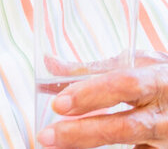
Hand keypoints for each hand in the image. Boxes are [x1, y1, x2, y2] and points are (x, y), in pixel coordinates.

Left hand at [38, 53, 167, 147]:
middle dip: (83, 132)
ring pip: (128, 144)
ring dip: (87, 144)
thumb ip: (93, 69)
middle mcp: (166, 114)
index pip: (125, 85)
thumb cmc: (161, 81)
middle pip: (126, 127)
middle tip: (48, 135)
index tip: (59, 104)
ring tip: (55, 145)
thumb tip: (50, 63)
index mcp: (158, 81)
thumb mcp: (136, 66)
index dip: (91, 94)